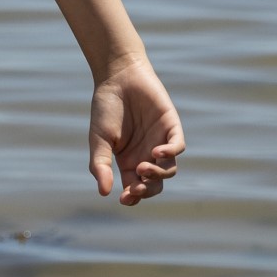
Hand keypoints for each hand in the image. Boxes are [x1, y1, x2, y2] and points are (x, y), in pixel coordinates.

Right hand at [88, 55, 183, 205]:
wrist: (117, 77)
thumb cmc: (106, 108)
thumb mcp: (98, 140)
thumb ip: (100, 165)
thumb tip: (104, 192)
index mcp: (129, 162)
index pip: (136, 188)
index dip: (133, 198)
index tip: (124, 199)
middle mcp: (147, 155)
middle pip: (155, 184)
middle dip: (148, 191)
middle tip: (137, 188)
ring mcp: (161, 141)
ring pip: (169, 170)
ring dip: (157, 174)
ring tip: (143, 168)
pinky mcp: (171, 126)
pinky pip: (178, 146)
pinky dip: (171, 153)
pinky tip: (157, 153)